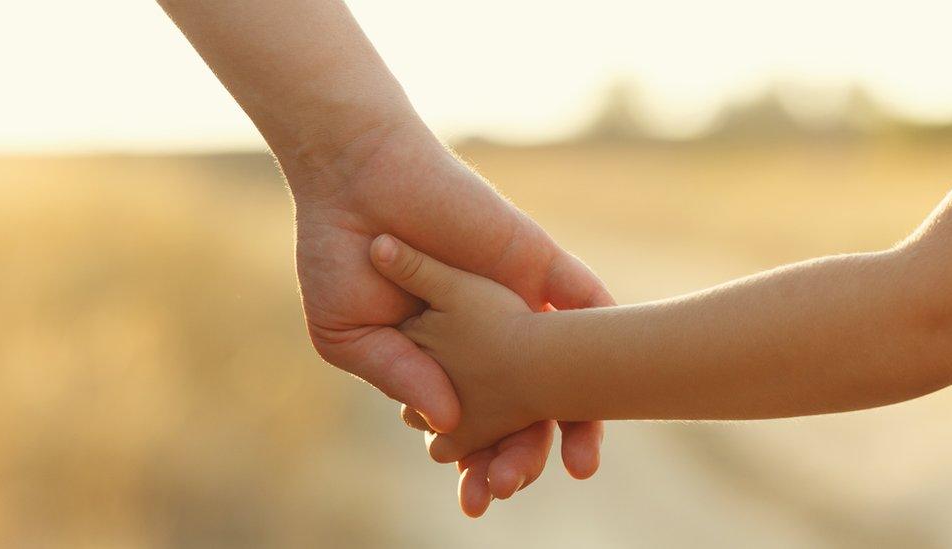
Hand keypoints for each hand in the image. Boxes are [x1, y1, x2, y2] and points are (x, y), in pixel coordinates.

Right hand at [290, 123, 613, 515]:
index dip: (478, 463)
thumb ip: (402, 378)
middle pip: (526, 408)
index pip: (474, 424)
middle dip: (524, 453)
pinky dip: (606, 345)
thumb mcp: (352, 336)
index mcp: (441, 358)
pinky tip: (612, 393)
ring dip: (577, 418)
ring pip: (566, 368)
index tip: (477, 497)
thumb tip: (449, 425)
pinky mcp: (537, 263)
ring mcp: (516, 300)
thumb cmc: (339, 255)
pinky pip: (587, 302)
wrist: (353, 178)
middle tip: (515, 486)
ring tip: (579, 464)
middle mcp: (487, 335)